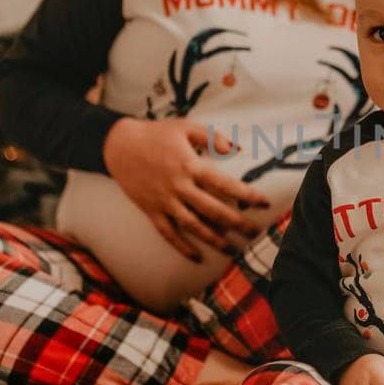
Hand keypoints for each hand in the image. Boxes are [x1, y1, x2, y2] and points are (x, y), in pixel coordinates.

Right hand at [101, 116, 269, 262]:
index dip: (247, 195)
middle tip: (255, 232)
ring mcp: (164, 201)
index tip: (264, 202)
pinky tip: (197, 257)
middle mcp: (179, 187)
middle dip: (238, 223)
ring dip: (214, 239)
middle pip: (213, 210)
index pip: (225, 184)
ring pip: (193, 226)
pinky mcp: (151, 211)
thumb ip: (213, 137)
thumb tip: (237, 148)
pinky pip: (168, 233)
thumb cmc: (157, 134)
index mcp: (191, 165)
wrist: (119, 145)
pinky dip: (182, 247)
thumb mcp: (186, 127)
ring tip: (233, 249)